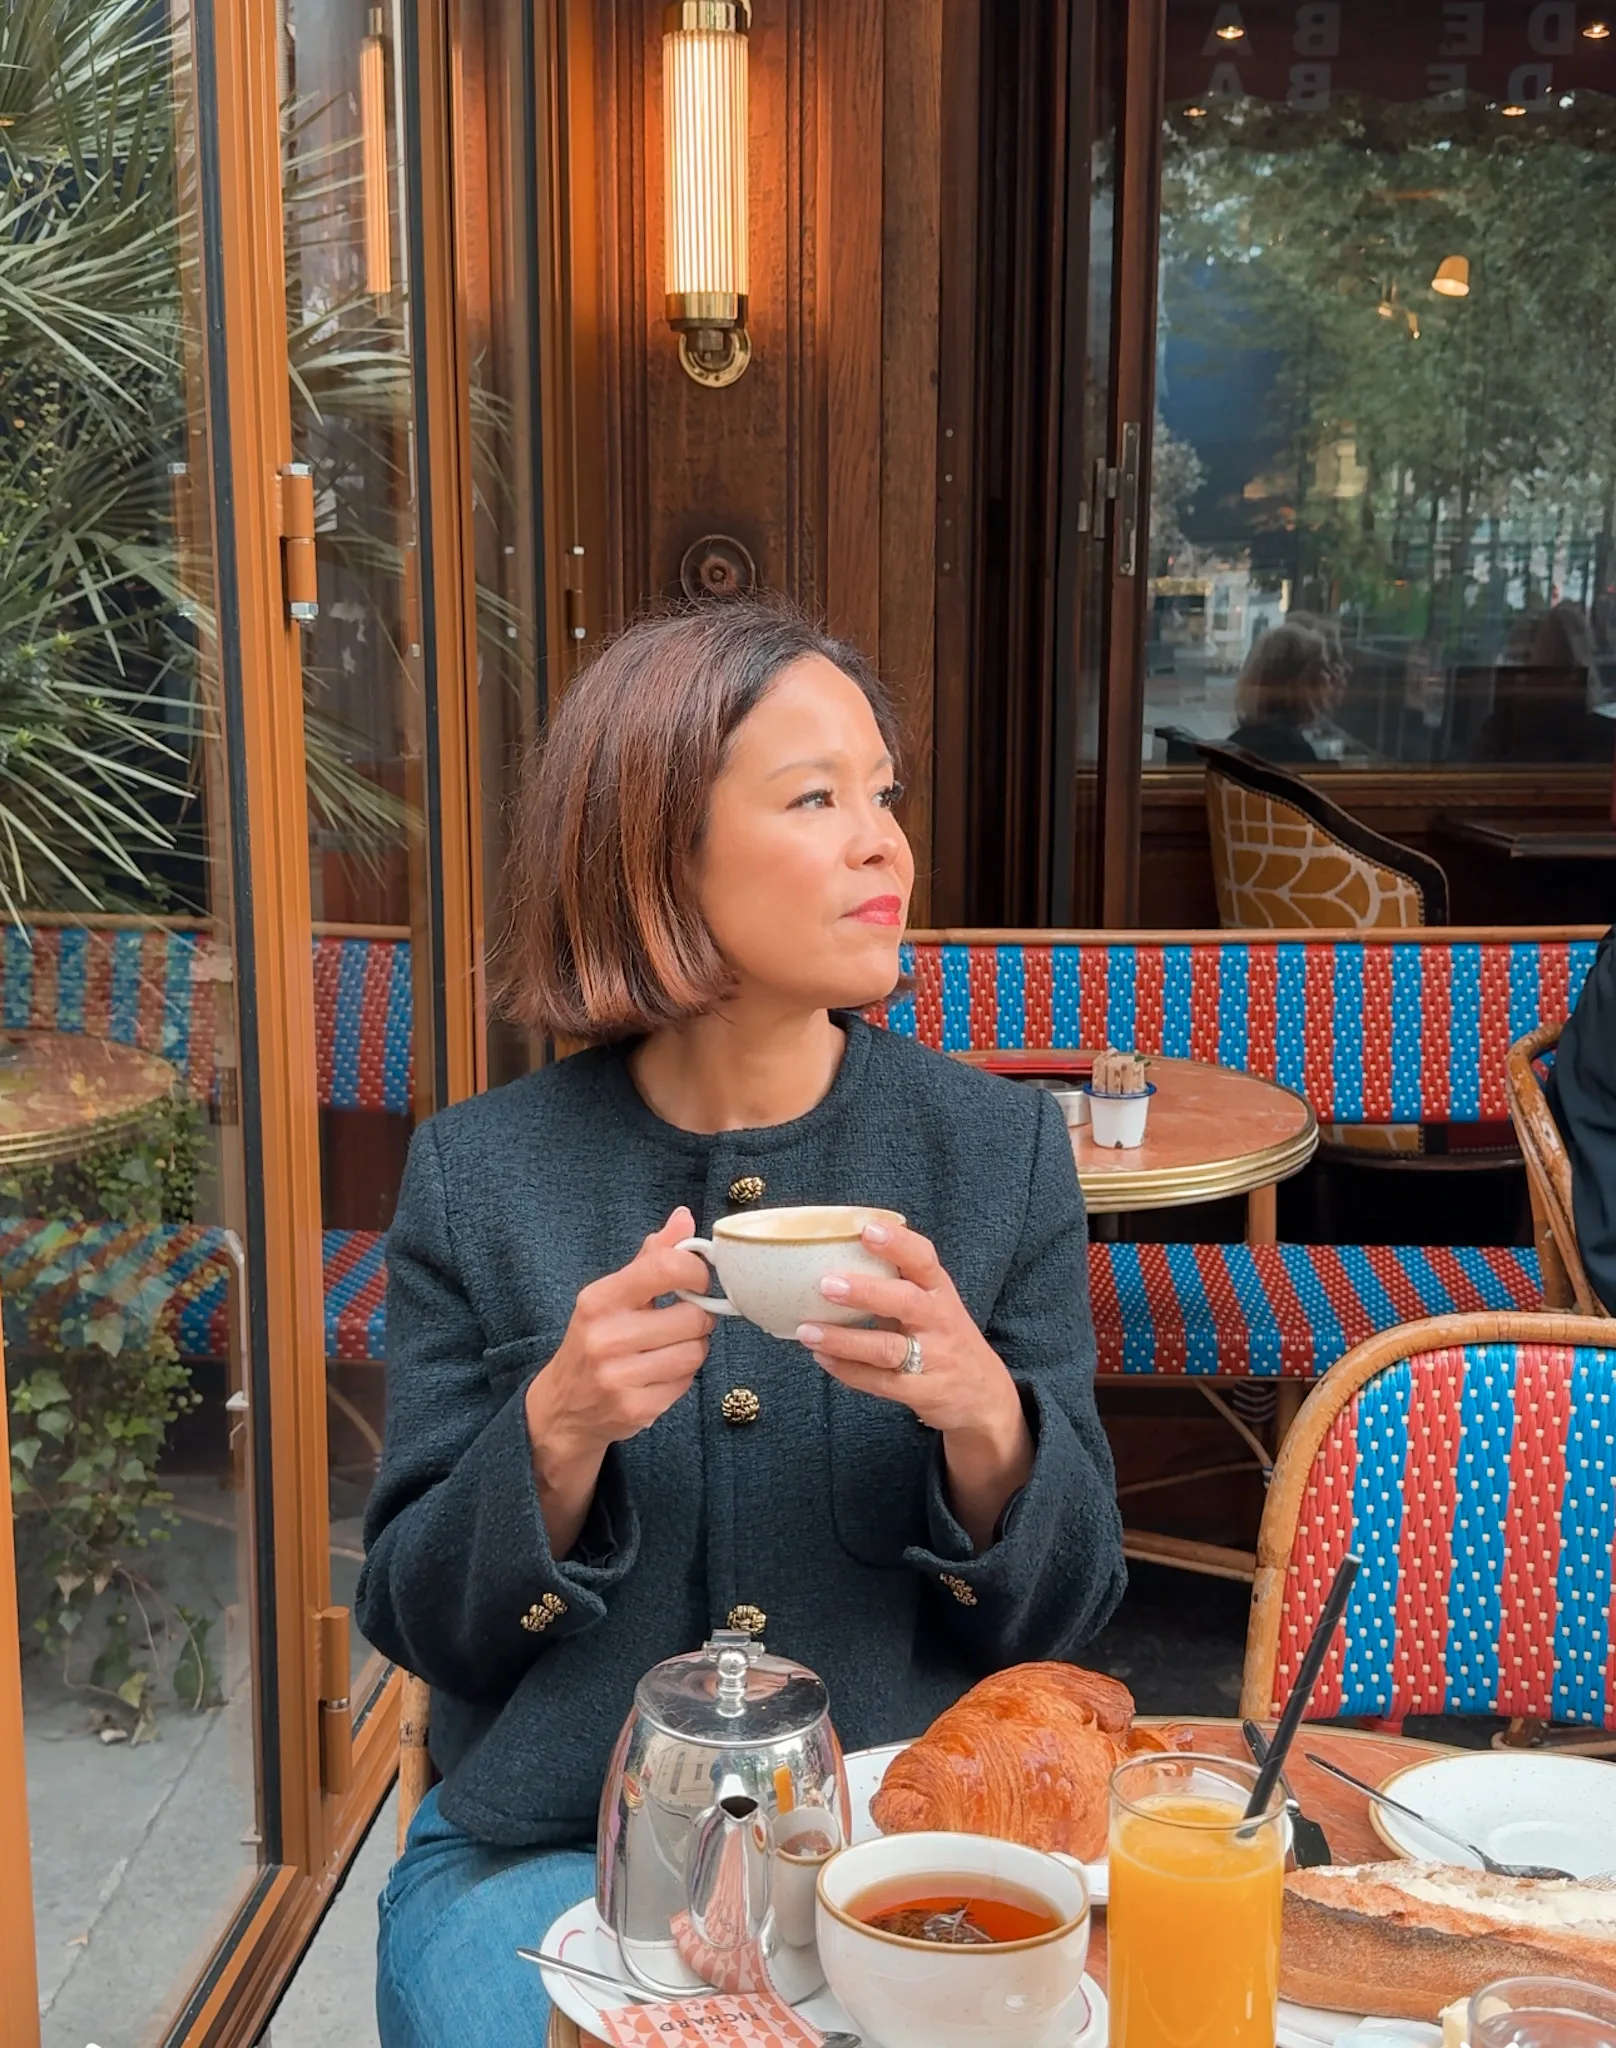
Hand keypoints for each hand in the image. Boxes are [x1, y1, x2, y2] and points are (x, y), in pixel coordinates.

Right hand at [524, 1208, 712, 1554]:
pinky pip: (686, 1383)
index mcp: (599, 1299)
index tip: (696, 1281)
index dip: (696, 1272)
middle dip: (698, 1318)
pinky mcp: (635, 1409)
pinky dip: (682, 1377)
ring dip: (693, 1348)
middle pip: (693, 1317)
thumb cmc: (594, 1340)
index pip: (665, 1268)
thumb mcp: (612, 1295)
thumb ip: (651, 1257)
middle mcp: (605, 1337)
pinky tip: (659, 1374)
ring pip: (695, 1351)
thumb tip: (683, 1217)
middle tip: (684, 1321)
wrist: (562, 1408)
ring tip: (671, 1348)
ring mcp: (619, 1377)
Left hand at [797, 1220, 1033, 1550]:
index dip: (897, 1243)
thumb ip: (896, 1282)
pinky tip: (822, 1359)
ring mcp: (934, 1359)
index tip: (867, 1228)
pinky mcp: (924, 1392)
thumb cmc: (945, 1337)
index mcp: (939, 1291)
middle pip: (906, 1302)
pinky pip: (882, 1382)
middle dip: (866, 1292)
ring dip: (845, 1340)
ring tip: (808, 1332)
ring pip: (888, 1348)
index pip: (923, 1259)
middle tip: (827, 1284)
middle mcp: (940, 1321)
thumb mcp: (933, 1303)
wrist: (985, 1396)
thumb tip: (831, 1258)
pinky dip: (849, 1371)